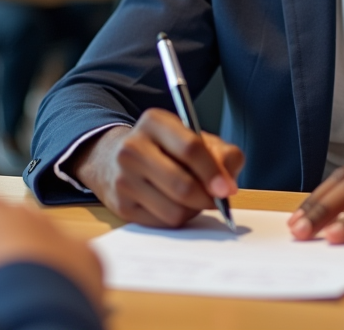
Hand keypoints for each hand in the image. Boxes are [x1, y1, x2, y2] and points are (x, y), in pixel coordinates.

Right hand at [0, 184, 103, 311]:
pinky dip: (61, 264)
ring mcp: (56, 231)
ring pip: (38, 232)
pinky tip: (53, 277)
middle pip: (1, 212)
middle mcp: (24, 213)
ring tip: (14, 266)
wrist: (41, 292)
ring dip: (25, 244)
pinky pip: (72, 255)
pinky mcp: (83, 255)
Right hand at [71, 109, 244, 227]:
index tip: (228, 189)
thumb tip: (228, 182)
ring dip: (193, 210)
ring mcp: (123, 178)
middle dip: (207, 198)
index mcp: (154, 122)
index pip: (191, 148)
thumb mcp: (194, 138)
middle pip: (182, 185)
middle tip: (218, 200)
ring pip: (174, 210)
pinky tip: (174, 204)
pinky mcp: (120, 206)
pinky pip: (162, 222)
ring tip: (194, 198)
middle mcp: (132, 148)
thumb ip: (221, 153)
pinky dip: (177, 217)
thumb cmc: (165, 149)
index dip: (213, 172)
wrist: (115, 159)